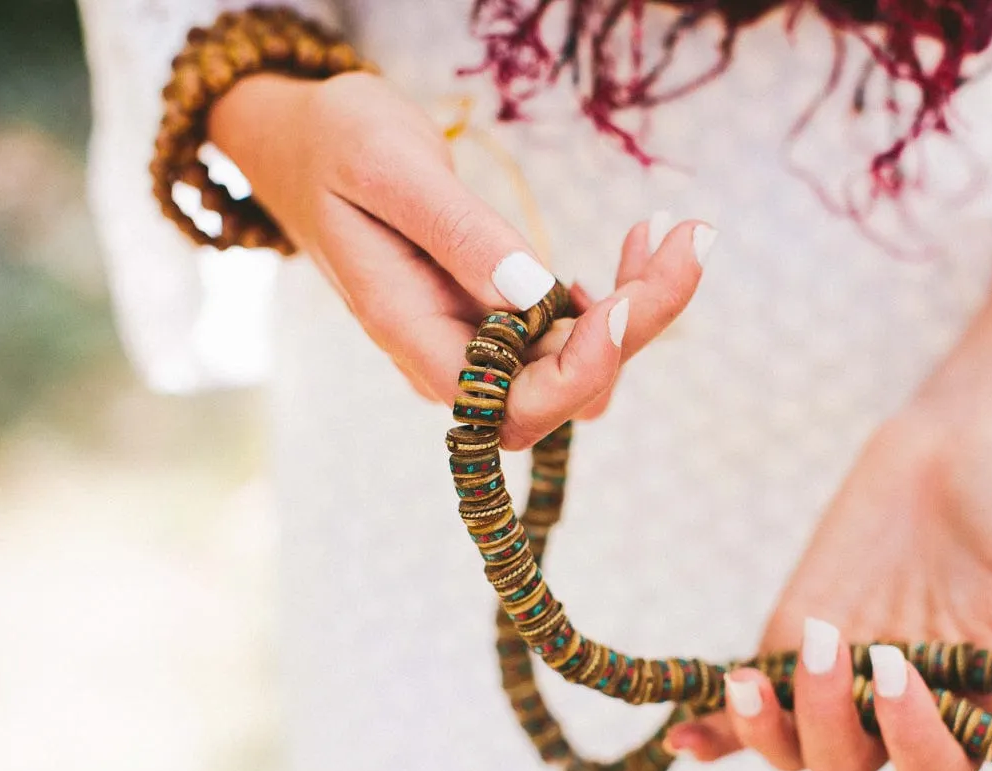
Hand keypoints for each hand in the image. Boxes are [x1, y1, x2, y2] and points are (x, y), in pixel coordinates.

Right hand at [206, 71, 711, 448]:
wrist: (297, 143)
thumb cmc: (332, 144)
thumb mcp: (388, 167)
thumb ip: (457, 233)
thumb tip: (535, 293)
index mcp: (409, 332)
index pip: (511, 405)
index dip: (578, 370)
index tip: (621, 302)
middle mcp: (449, 357)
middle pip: (565, 390)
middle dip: (639, 323)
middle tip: (693, 236)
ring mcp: (476, 344)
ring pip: (582, 364)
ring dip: (640, 308)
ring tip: (674, 230)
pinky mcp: (498, 320)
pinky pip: (572, 332)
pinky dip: (618, 294)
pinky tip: (637, 239)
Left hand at [666, 244, 991, 770]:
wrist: (969, 439)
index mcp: (974, 708)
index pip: (938, 766)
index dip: (913, 741)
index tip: (899, 672)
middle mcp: (904, 705)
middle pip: (851, 765)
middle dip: (831, 726)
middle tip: (833, 652)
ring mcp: (841, 673)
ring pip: (794, 744)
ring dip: (768, 725)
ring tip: (754, 677)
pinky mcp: (792, 634)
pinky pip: (747, 697)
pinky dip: (714, 723)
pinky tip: (681, 733)